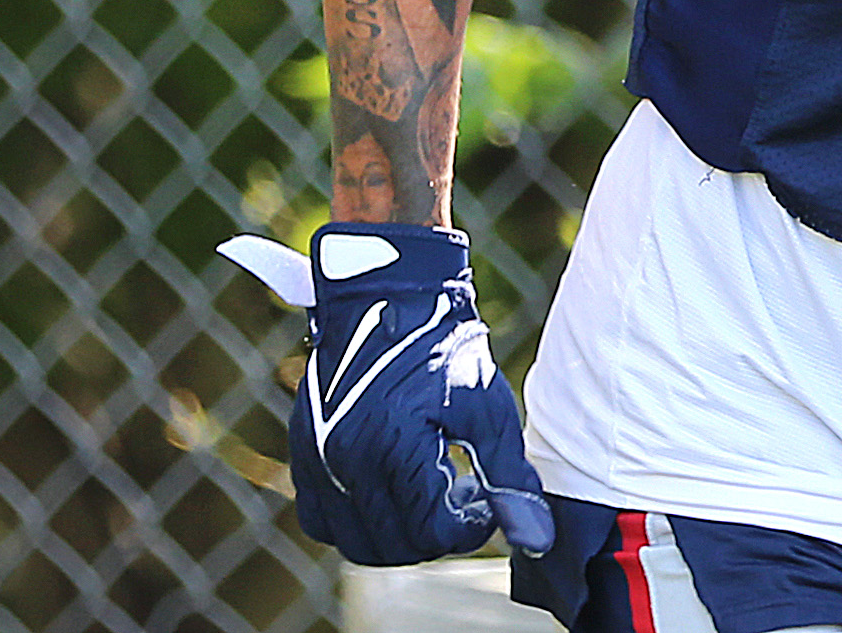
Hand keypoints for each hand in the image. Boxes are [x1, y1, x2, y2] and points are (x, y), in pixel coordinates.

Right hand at [223, 223, 554, 563]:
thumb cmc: (444, 344)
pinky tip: (392, 493)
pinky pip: (323, 520)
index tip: (487, 504)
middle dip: (436, 536)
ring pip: (356, 542)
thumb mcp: (488, 405)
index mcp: (392, 445)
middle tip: (464, 501)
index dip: (469, 529)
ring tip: (432, 498)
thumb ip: (509, 477)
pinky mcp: (304, 455)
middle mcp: (345, 460)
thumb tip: (537, 537)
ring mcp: (318, 461)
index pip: (432, 533)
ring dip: (398, 536)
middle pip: (393, 547)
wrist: (388, 294)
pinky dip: (357, 522)